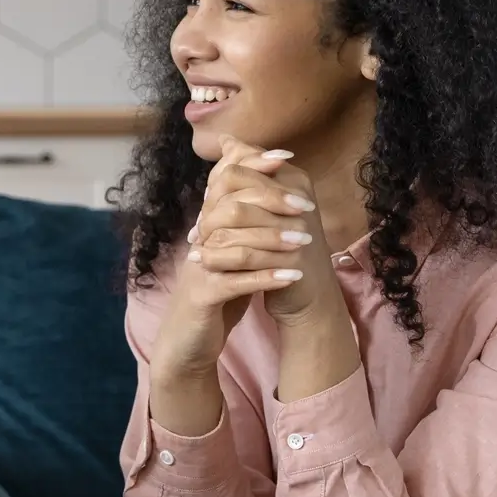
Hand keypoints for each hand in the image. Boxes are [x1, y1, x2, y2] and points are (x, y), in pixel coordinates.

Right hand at [150, 136, 319, 380]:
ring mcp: (199, 268)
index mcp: (206, 225)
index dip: (250, 166)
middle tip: (306, 207)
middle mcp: (200, 240)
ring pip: (235, 244)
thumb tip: (272, 182)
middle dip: (270, 201)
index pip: (222, 182)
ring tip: (304, 242)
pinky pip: (234, 281)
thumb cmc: (217, 291)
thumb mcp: (233, 251)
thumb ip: (247, 220)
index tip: (284, 159)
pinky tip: (292, 276)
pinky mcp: (203, 296)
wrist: (189, 338)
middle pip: (229, 206)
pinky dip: (265, 278)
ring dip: (273, 241)